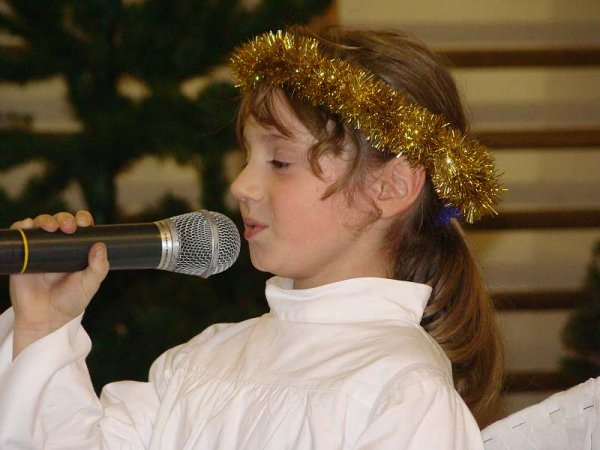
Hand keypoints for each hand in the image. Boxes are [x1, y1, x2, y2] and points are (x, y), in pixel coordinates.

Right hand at [9, 211, 109, 357]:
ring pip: (40, 224)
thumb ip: (98, 267)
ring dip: (45, 219)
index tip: (84, 223)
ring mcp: (39, 248)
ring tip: (50, 227)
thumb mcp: (90, 284)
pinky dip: (22, 227)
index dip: (83, 219)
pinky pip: (19, 235)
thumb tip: (100, 245)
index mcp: (78, 249)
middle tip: (68, 228)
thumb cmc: (70, 301)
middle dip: (64, 218)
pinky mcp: (22, 255)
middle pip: (61, 221)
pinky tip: (27, 226)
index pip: (81, 226)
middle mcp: (59, 245)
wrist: (45, 318)